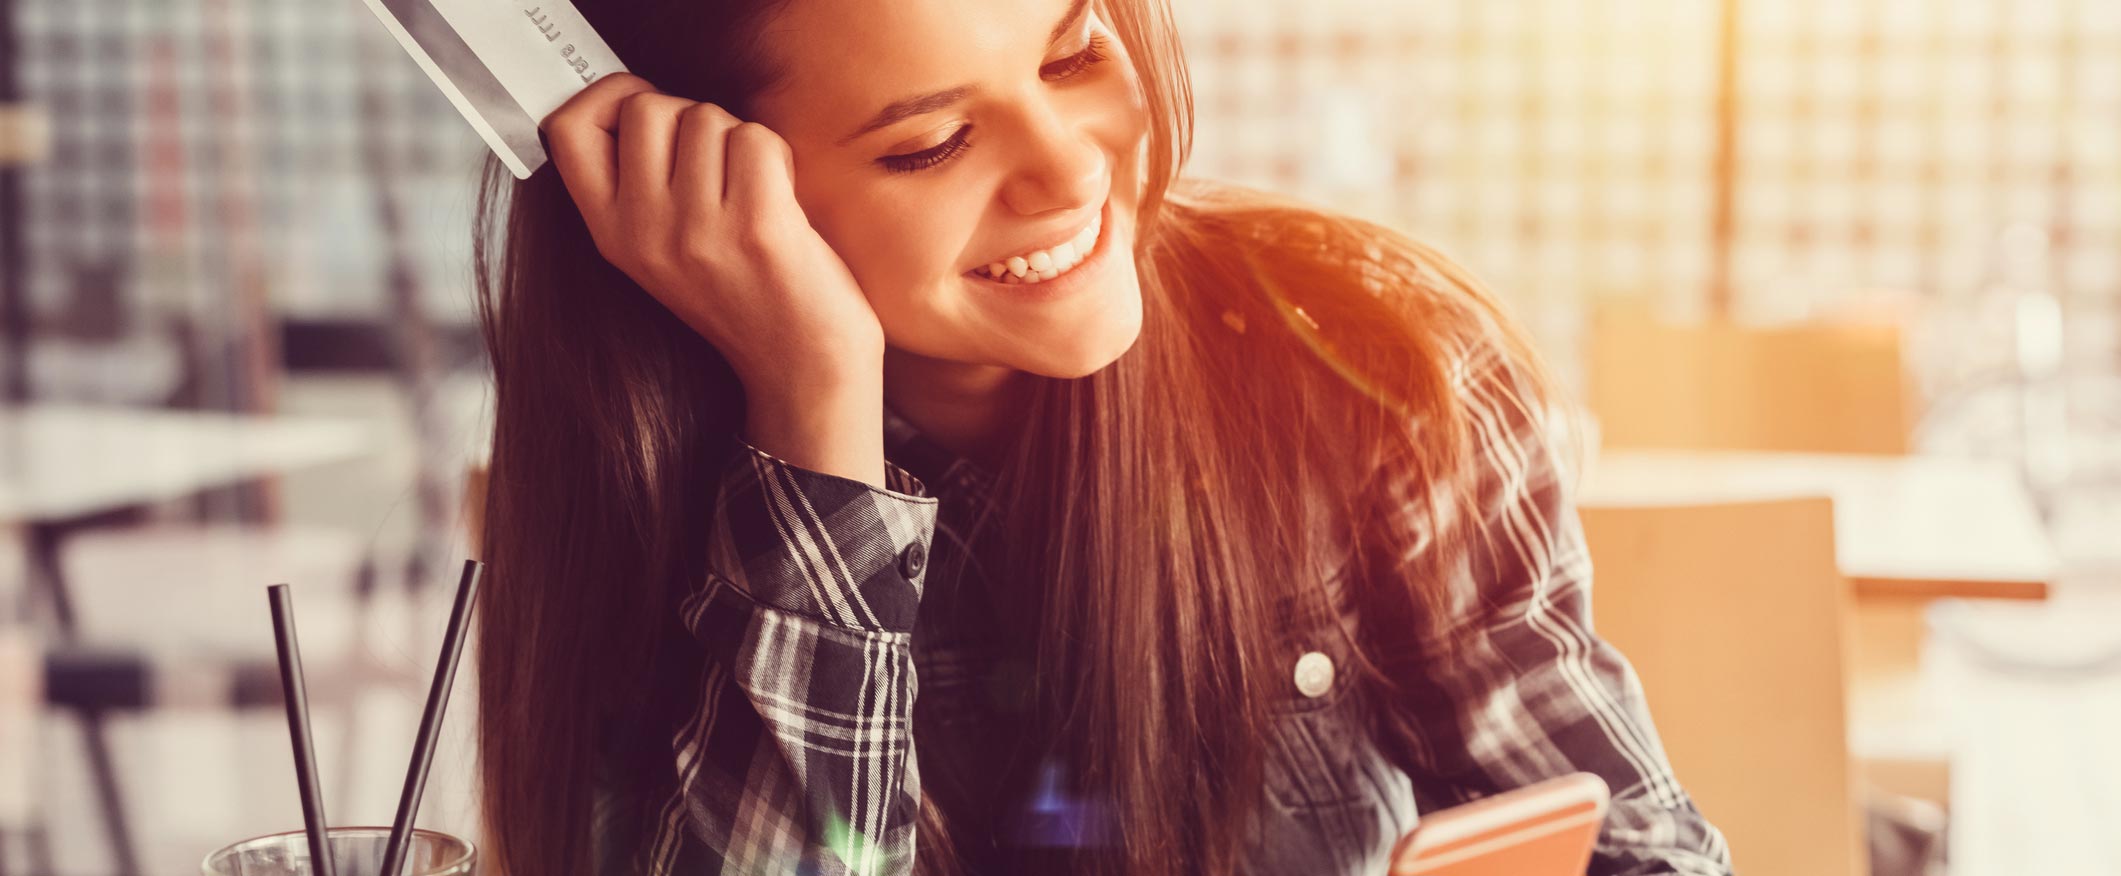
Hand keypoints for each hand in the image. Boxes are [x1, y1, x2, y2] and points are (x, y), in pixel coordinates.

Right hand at [542, 73, 883, 399]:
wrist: (802, 367)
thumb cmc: (745, 297)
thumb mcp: (662, 250)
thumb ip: (638, 184)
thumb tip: (635, 98)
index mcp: (611, 234)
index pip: (566, 130)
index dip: (606, 96)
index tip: (641, 105)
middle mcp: (643, 231)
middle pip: (647, 106)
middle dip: (691, 115)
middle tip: (719, 164)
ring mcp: (696, 230)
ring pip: (707, 117)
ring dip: (740, 141)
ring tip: (754, 193)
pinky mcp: (756, 226)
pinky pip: (756, 139)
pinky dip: (778, 158)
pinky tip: (782, 201)